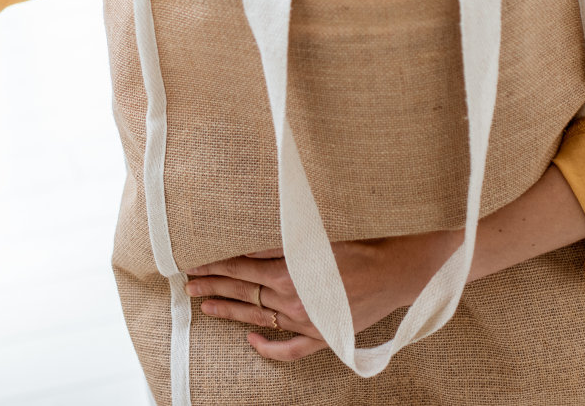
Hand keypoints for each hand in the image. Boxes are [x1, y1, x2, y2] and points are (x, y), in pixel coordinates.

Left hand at [181, 230, 460, 361]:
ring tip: (206, 306)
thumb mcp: (312, 236)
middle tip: (188, 284)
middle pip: (243, 292)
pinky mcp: (322, 335)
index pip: (240, 268)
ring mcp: (305, 323)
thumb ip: (277, 242)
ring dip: (230, 311)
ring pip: (258, 319)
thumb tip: (244, 243)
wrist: (395, 269)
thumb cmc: (358, 244)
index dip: (215, 265)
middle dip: (213, 286)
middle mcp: (291, 301)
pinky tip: (251, 342)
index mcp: (287, 273)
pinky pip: (290, 349)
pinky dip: (269, 348)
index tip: (194, 263)